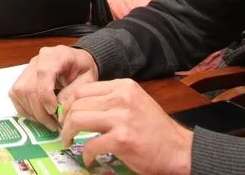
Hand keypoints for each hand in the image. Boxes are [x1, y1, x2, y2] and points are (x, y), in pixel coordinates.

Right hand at [9, 45, 98, 130]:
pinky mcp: (22, 78)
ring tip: (47, 121)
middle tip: (53, 124)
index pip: (43, 73)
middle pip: (28, 87)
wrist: (76, 62)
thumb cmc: (82, 69)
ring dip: (31, 111)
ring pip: (19, 92)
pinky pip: (15, 94)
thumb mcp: (88, 79)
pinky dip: (24, 108)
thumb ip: (74, 93)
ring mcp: (27, 68)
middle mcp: (37, 60)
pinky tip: (37, 115)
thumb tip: (59, 109)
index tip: (54, 111)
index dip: (45, 95)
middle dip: (39, 111)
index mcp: (55, 56)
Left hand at [59, 79, 192, 174]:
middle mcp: (121, 98)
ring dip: (69, 134)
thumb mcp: (135, 103)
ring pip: (78, 120)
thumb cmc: (156, 130)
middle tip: (65, 131)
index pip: (83, 89)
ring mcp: (121, 118)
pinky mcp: (121, 139)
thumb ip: (111, 100)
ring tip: (69, 142)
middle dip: (66, 119)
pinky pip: (91, 145)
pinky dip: (86, 154)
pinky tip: (89, 159)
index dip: (70, 104)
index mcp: (123, 86)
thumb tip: (81, 106)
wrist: (179, 150)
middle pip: (77, 103)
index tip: (67, 116)